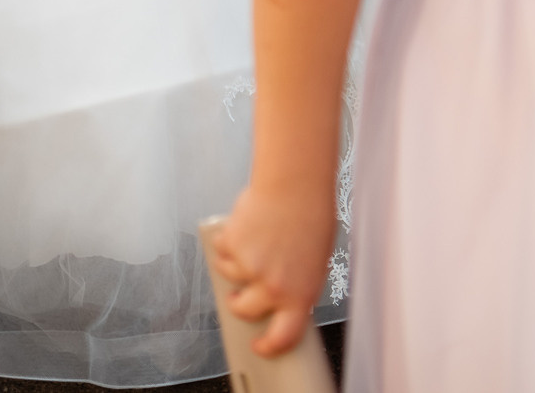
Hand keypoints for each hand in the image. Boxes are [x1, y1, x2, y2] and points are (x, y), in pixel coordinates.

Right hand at [210, 182, 334, 358]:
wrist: (294, 187)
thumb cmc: (310, 220)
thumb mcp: (313, 264)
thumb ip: (294, 287)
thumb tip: (277, 300)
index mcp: (299, 295)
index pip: (282, 336)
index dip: (268, 345)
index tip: (260, 346)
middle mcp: (273, 287)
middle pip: (244, 310)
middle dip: (238, 303)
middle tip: (239, 293)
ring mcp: (249, 268)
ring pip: (228, 276)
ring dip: (233, 265)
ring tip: (250, 242)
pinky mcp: (231, 246)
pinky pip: (221, 251)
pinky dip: (227, 242)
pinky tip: (244, 228)